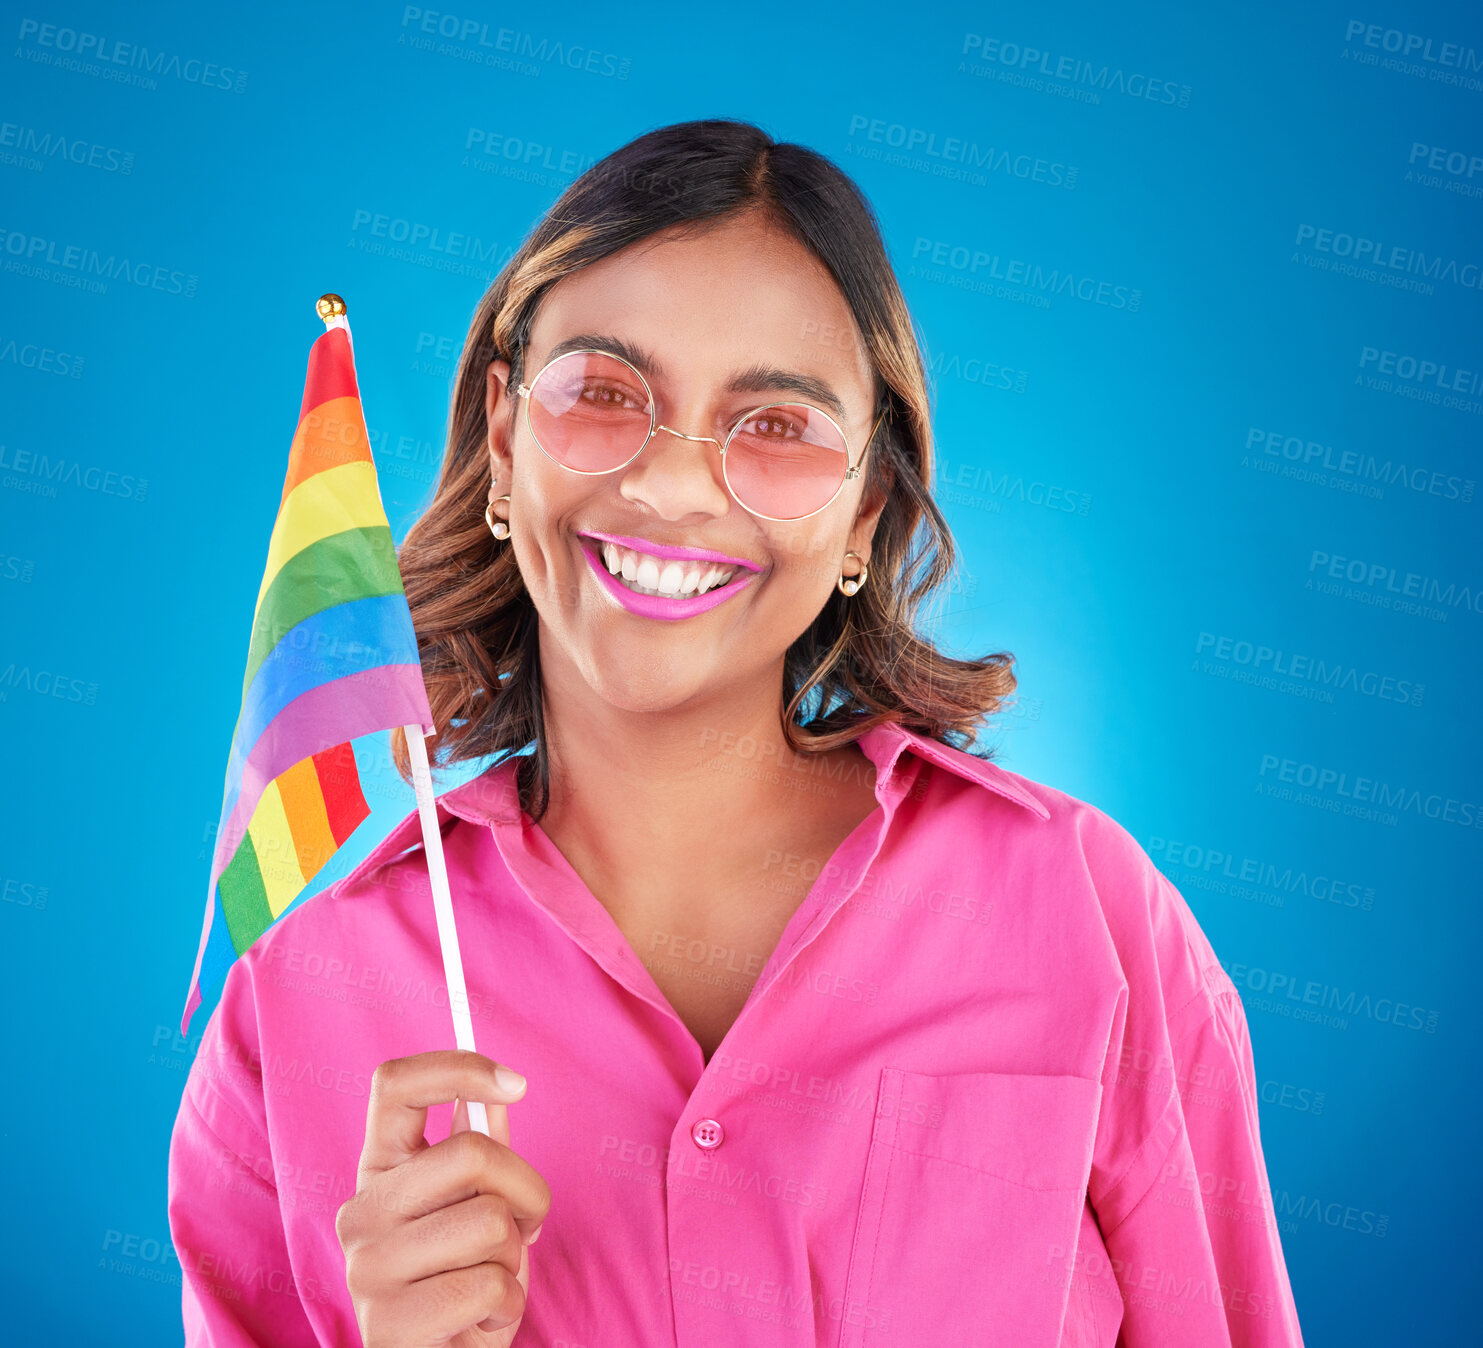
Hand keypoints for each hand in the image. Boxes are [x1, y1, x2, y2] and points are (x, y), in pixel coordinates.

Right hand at [335, 1050, 551, 1345]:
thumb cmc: (464, 1277)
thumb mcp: (475, 1204)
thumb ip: (482, 1148)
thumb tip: (499, 1090)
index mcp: (379, 1169)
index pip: (394, 1085)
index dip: (459, 1068)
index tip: (516, 1084)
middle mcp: (360, 1211)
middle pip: (470, 1151)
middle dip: (525, 1189)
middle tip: (521, 1226)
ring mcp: (366, 1269)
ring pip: (490, 1221)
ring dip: (514, 1256)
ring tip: (490, 1278)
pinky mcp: (388, 1326)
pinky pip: (490, 1285)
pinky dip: (507, 1304)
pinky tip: (481, 1320)